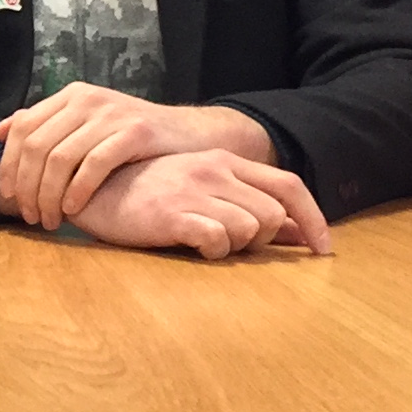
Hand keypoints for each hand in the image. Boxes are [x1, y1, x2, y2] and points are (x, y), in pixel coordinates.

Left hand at [0, 85, 256, 228]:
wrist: (190, 135)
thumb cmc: (132, 137)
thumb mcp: (87, 123)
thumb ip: (46, 125)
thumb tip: (1, 132)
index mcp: (71, 95)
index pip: (23, 128)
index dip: (10, 164)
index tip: (9, 195)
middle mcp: (87, 99)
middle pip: (38, 146)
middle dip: (27, 186)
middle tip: (30, 216)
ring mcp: (111, 114)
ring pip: (61, 158)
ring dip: (49, 195)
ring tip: (49, 219)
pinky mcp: (135, 132)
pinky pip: (94, 164)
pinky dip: (78, 190)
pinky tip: (73, 209)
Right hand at [68, 149, 332, 258]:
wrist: (89, 188)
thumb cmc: (144, 195)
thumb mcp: (198, 191)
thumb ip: (243, 205)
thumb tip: (292, 235)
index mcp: (223, 160)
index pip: (289, 185)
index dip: (313, 218)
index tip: (322, 249)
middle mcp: (215, 169)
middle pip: (271, 215)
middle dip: (260, 240)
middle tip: (227, 245)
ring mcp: (195, 189)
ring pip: (250, 229)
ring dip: (234, 247)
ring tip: (202, 243)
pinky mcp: (173, 213)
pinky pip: (218, 240)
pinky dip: (212, 251)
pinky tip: (188, 247)